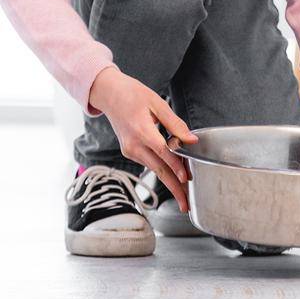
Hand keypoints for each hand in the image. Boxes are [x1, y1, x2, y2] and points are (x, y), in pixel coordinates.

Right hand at [88, 68, 197, 211]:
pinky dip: (162, 169)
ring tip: (185, 194)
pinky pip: (149, 162)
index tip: (186, 179)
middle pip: (158, 170)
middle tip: (186, 205)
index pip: (163, 152)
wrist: (108, 94)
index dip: (175, 166)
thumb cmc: (133, 94)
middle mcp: (133, 145)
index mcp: (142, 130)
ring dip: (170, 181)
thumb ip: (175, 124)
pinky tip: (174, 176)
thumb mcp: (158, 103)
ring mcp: (129, 150)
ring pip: (154, 169)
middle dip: (174, 188)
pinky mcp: (129, 152)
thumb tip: (191, 140)